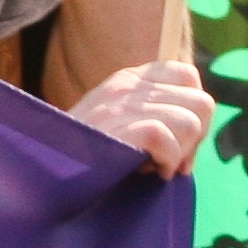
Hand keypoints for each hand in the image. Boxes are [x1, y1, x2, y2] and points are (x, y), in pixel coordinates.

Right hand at [66, 58, 214, 177]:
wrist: (47, 171)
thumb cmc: (87, 155)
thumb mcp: (118, 120)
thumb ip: (151, 111)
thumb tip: (197, 125)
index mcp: (128, 78)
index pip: (188, 76)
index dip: (194, 112)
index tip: (179, 143)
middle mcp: (126, 85)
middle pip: (201, 102)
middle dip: (196, 138)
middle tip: (173, 160)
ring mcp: (121, 105)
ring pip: (191, 122)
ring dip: (180, 153)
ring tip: (155, 165)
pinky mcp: (119, 128)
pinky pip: (168, 139)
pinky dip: (166, 162)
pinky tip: (149, 171)